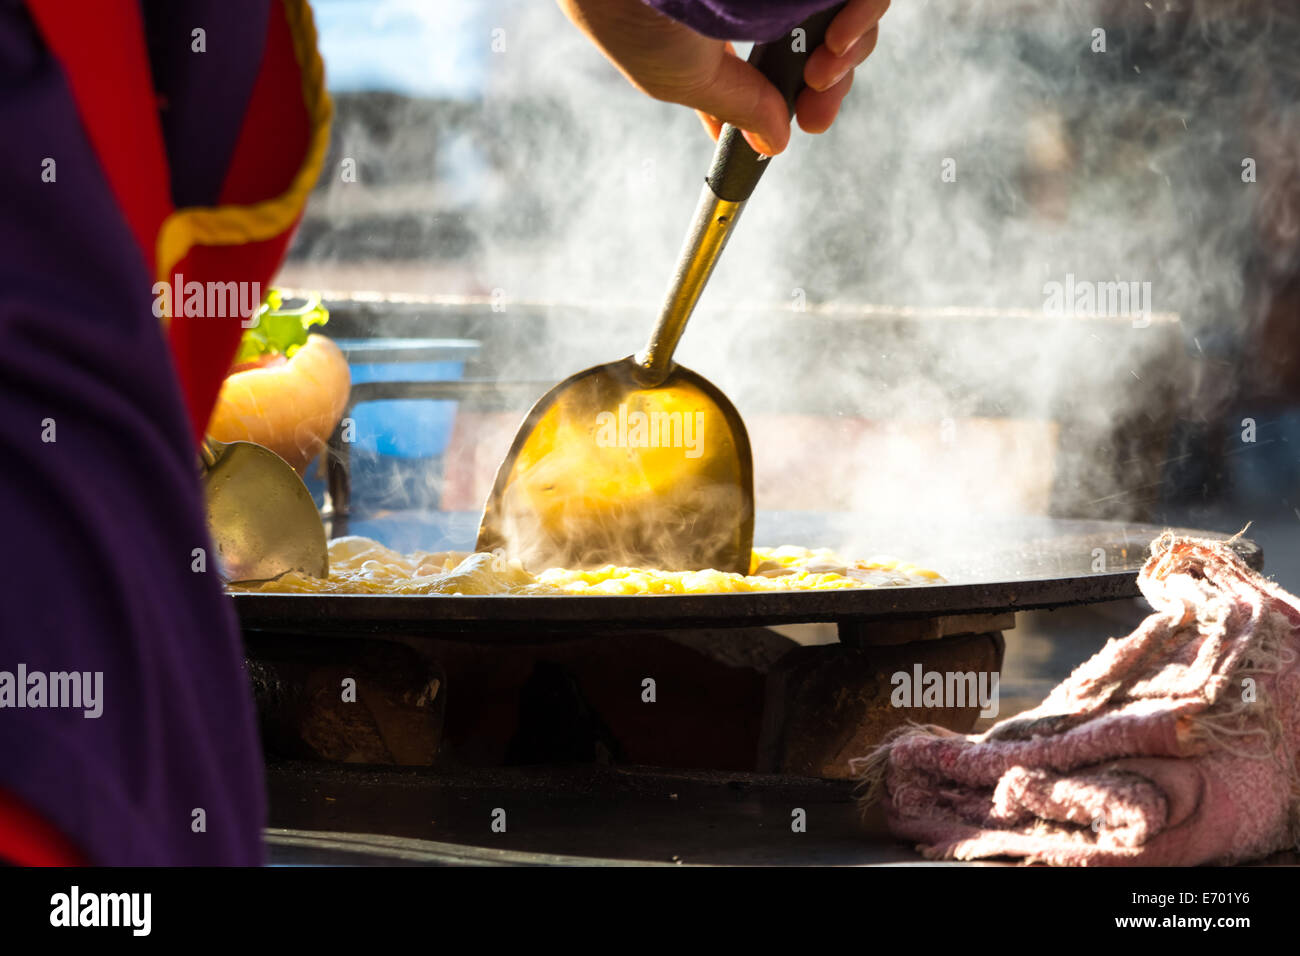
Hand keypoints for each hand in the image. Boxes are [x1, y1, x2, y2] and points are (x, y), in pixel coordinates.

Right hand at [558, 0, 888, 155]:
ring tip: (822, 73)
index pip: (791, 62)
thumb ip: (736, 107)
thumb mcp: (682, 79)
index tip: (806, 124)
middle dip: (833, 83)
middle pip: (830, 39)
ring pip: (853, 11)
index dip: (808, 96)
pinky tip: (837, 41)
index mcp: (732, 23)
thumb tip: (774, 142)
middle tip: (816, 113)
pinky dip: (862, 12)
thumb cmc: (631, 15)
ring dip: (851, 51)